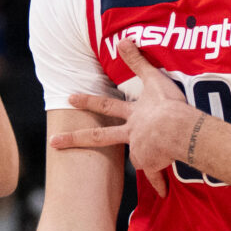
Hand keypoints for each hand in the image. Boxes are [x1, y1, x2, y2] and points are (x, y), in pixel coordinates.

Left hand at [56, 38, 206, 195]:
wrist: (178, 131)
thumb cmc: (169, 105)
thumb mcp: (154, 79)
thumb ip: (139, 61)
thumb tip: (123, 39)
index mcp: (132, 115)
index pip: (104, 105)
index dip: (86, 100)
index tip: (67, 97)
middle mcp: (130, 134)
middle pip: (98, 138)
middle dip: (73, 140)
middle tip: (52, 142)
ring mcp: (138, 151)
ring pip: (138, 160)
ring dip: (146, 163)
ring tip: (156, 164)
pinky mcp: (150, 165)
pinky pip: (156, 176)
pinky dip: (159, 183)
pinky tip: (163, 191)